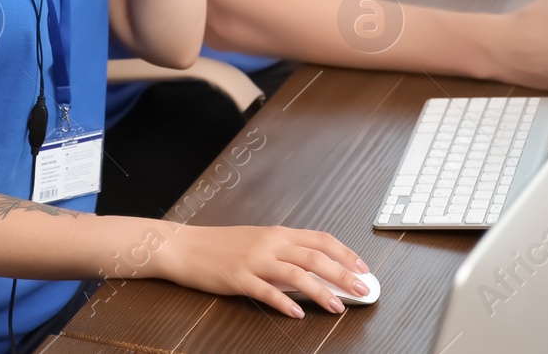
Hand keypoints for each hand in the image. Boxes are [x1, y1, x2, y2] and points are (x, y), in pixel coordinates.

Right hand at [154, 223, 369, 317]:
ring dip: (321, 291)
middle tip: (362, 289)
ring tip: (338, 307)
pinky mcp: (239, 278)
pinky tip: (298, 314)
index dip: (344, 253)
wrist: (185, 246)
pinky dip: (285, 303)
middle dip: (343, 274)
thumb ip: (284, 253)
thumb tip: (312, 270)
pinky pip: (267, 292)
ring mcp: (254, 260)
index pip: (320, 239)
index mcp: (277, 233)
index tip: (362, 267)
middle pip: (315, 257)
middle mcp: (270, 243)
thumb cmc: (221, 245)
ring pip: (297, 274)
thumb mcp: (257, 242)